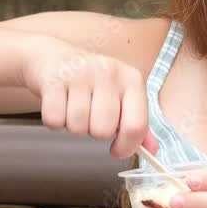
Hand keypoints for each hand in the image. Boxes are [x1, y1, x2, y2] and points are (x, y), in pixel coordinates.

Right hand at [25, 35, 157, 158]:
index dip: (127, 146)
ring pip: (78, 127)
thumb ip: (137, 123)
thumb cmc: (92, 82)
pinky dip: (54, 121)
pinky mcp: (54, 79)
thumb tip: (152, 151)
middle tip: (91, 116)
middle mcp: (109, 72)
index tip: (117, 150)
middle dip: (95, 132)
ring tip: (74, 107)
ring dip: (74, 126)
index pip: (136, 125)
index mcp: (132, 79)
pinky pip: (54, 120)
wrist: (55, 57)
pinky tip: (59, 104)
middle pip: (103, 131)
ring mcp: (80, 74)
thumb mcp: (120, 96)